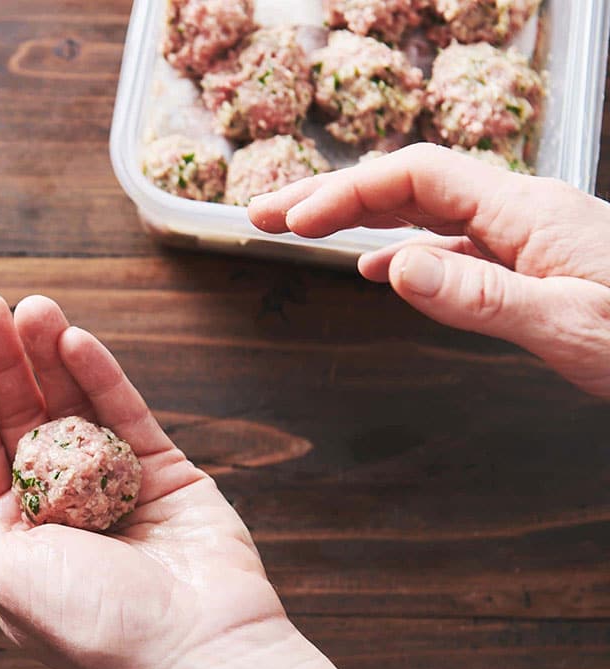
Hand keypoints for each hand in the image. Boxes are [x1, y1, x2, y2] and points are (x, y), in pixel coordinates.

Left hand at [0, 293, 466, 668]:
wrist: (203, 649)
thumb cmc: (98, 627)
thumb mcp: (5, 575)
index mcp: (10, 537)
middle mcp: (55, 507)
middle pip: (17, 419)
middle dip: (1, 363)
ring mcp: (109, 484)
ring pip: (70, 406)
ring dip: (46, 355)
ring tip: (31, 306)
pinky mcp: (159, 470)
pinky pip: (124, 412)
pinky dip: (100, 376)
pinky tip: (74, 339)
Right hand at [249, 143, 609, 397]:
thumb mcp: (567, 325)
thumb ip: (478, 297)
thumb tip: (390, 269)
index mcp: (526, 212)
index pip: (414, 178)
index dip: (344, 193)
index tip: (290, 222)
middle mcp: (522, 212)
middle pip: (408, 184)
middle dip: (331, 196)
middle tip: (264, 215)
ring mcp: (527, 236)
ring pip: (424, 210)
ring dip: (357, 218)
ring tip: (299, 231)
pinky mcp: (532, 264)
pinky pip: (451, 243)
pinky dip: (400, 249)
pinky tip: (379, 268)